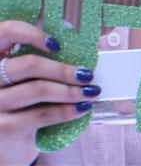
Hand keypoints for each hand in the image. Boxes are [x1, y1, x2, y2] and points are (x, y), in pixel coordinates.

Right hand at [0, 21, 99, 165]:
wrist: (5, 151)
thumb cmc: (20, 109)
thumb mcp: (22, 84)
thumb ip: (36, 67)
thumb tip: (80, 51)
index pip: (5, 31)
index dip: (31, 33)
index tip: (57, 44)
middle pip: (29, 65)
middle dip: (64, 69)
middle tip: (87, 74)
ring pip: (39, 89)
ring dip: (71, 91)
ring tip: (90, 92)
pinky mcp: (2, 128)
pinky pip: (42, 114)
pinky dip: (67, 111)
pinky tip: (81, 109)